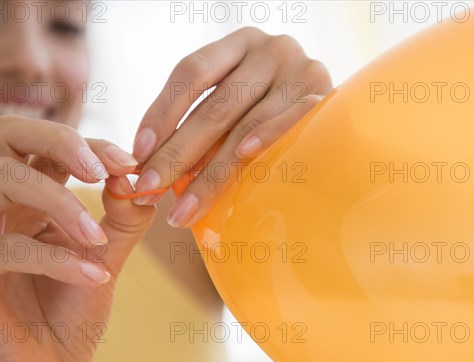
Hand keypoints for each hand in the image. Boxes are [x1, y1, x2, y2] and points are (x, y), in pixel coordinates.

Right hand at [0, 115, 154, 361]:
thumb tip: (136, 177)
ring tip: (97, 240)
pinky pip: (3, 247)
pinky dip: (54, 259)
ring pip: (3, 181)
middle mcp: (1, 207)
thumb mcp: (106, 257)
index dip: (92, 144)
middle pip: (9, 135)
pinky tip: (92, 277)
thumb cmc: (70, 313)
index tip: (131, 165)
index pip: (53, 143)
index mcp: (34, 197)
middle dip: (61, 141)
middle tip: (100, 171)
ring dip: (62, 204)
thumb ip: (123, 218)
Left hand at [131, 27, 332, 226]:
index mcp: (238, 45)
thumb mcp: (236, 102)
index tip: (138, 151)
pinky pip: (292, 120)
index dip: (162, 111)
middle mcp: (270, 49)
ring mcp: (300, 70)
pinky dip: (267, 137)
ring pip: (246, 123)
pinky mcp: (326, 95)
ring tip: (186, 205)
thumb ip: (202, 120)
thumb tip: (150, 160)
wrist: (335, 112)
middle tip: (151, 186)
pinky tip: (244, 156)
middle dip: (178, 152)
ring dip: (213, 170)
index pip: (191, 72)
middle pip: (215, 104)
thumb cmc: (272, 112)